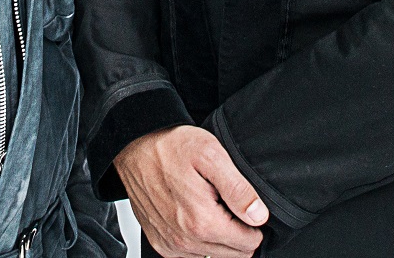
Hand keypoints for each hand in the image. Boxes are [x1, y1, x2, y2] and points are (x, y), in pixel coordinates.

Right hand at [114, 125, 267, 257]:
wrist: (134, 147)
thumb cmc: (170, 147)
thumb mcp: (211, 154)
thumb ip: (238, 189)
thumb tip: (259, 216)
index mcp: (202, 221)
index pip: (250, 243)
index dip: (253, 222)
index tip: (240, 202)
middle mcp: (185, 240)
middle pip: (235, 254)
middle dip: (237, 230)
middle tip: (225, 200)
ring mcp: (171, 245)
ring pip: (214, 255)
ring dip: (218, 235)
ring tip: (208, 204)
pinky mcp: (161, 244)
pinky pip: (193, 254)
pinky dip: (199, 238)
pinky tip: (193, 213)